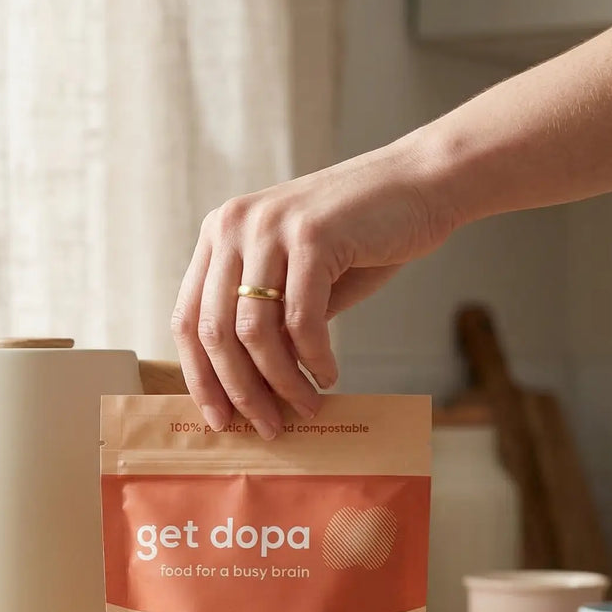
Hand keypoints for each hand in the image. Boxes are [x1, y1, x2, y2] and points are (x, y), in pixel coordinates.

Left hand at [171, 138, 456, 437]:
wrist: (423, 185)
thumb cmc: (360, 241)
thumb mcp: (296, 282)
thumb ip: (266, 324)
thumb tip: (244, 393)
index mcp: (219, 235)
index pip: (188, 319)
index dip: (201, 377)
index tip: (219, 419)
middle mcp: (234, 226)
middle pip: (215, 331)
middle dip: (240, 391)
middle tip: (268, 426)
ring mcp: (270, 226)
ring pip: (254, 332)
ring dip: (281, 382)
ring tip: (306, 406)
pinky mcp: (312, 235)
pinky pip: (301, 320)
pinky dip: (314, 359)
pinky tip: (328, 375)